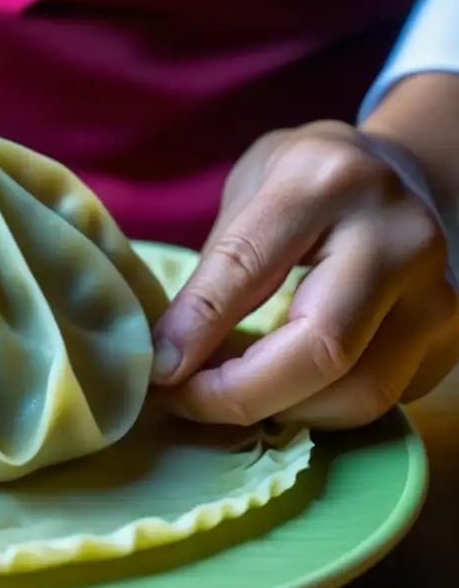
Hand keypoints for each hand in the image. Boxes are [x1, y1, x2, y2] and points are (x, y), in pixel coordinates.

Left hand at [150, 120, 458, 428]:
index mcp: (327, 182)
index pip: (249, 269)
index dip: (196, 330)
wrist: (404, 176)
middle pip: (320, 350)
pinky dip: (313, 409)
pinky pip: (376, 403)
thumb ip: (217, 268)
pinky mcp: (447, 341)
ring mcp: (436, 294)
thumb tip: (168, 359)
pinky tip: (274, 390)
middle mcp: (398, 238)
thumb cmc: (309, 183)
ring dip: (274, 411)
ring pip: (355, 395)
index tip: (157, 371)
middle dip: (237, 394)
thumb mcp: (250, 192)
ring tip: (221, 393)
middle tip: (181, 401)